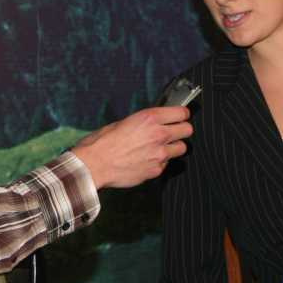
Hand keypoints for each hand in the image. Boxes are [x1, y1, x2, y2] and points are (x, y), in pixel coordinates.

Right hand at [71, 106, 192, 188]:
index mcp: (150, 118)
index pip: (182, 112)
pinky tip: (147, 160)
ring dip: (173, 148)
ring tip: (160, 148)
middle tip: (174, 133)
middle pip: (188, 130)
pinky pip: (166, 164)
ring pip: (182, 148)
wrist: (94, 165)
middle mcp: (158, 135)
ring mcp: (159, 154)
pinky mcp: (156, 170)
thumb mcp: (122, 122)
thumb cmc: (102, 143)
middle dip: (182, 130)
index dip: (182, 114)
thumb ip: (143, 123)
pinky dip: (160, 162)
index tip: (180, 117)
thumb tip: (153, 124)